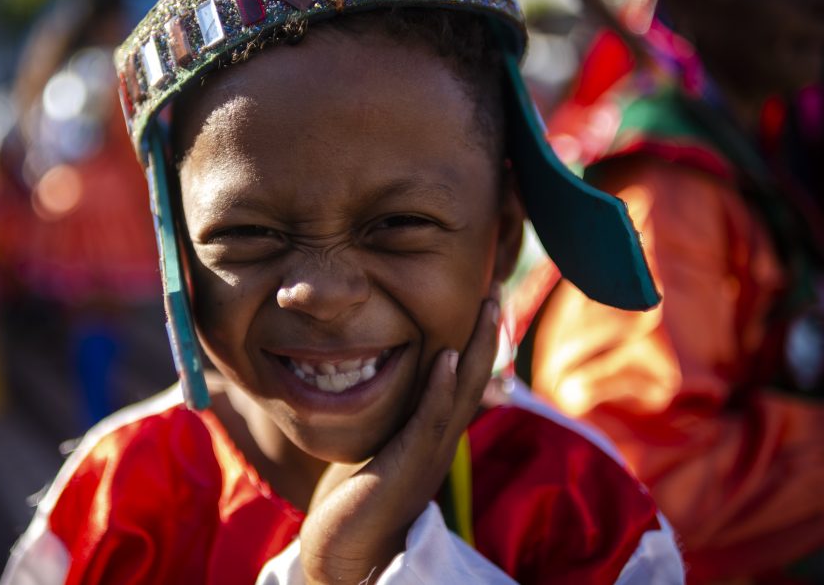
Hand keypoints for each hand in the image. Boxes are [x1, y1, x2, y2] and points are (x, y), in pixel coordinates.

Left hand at [299, 293, 501, 583]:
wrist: (346, 553)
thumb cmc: (356, 501)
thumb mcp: (378, 447)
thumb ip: (390, 418)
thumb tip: (388, 384)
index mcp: (433, 435)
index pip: (461, 378)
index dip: (475, 341)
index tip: (481, 299)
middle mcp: (440, 441)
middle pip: (473, 377)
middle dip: (486, 332)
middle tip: (495, 288)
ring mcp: (429, 454)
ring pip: (461, 391)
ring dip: (475, 347)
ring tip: (486, 305)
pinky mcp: (408, 466)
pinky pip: (429, 419)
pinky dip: (440, 386)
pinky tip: (446, 355)